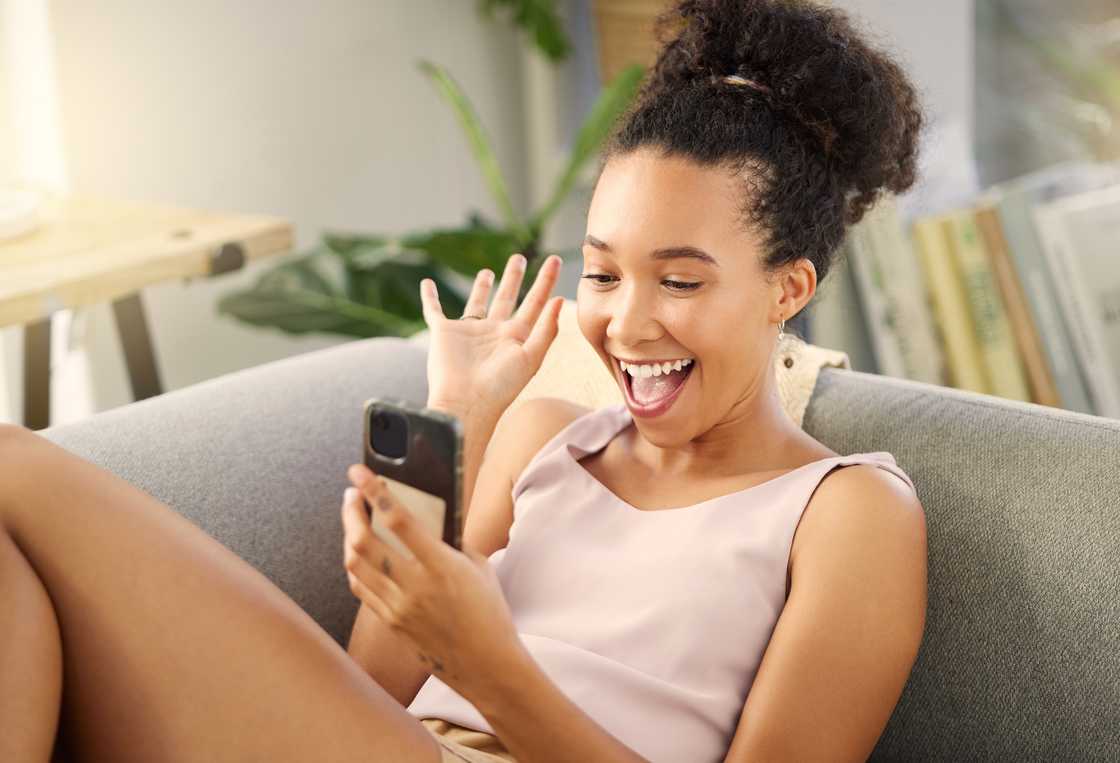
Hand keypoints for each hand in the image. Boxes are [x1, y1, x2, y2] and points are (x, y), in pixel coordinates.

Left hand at [341, 462, 522, 694]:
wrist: (486, 665)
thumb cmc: (489, 612)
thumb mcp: (478, 567)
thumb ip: (451, 541)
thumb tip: (426, 518)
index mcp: (441, 566)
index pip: (397, 519)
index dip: (374, 491)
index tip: (360, 472)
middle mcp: (414, 586)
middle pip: (363, 540)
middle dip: (351, 511)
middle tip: (351, 494)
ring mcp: (397, 607)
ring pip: (354, 563)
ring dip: (348, 534)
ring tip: (353, 519)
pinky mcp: (390, 622)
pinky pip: (361, 587)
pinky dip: (354, 563)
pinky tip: (358, 552)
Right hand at [420, 252, 563, 415]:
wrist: (465, 404)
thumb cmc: (501, 387)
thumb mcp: (531, 358)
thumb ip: (547, 329)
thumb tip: (559, 299)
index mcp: (516, 337)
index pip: (535, 303)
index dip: (545, 281)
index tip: (555, 260)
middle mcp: (494, 332)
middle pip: (507, 298)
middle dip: (514, 278)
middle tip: (519, 258)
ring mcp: (469, 331)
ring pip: (477, 302)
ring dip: (481, 287)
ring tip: (489, 271)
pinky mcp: (444, 333)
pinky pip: (434, 310)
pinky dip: (429, 298)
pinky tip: (426, 283)